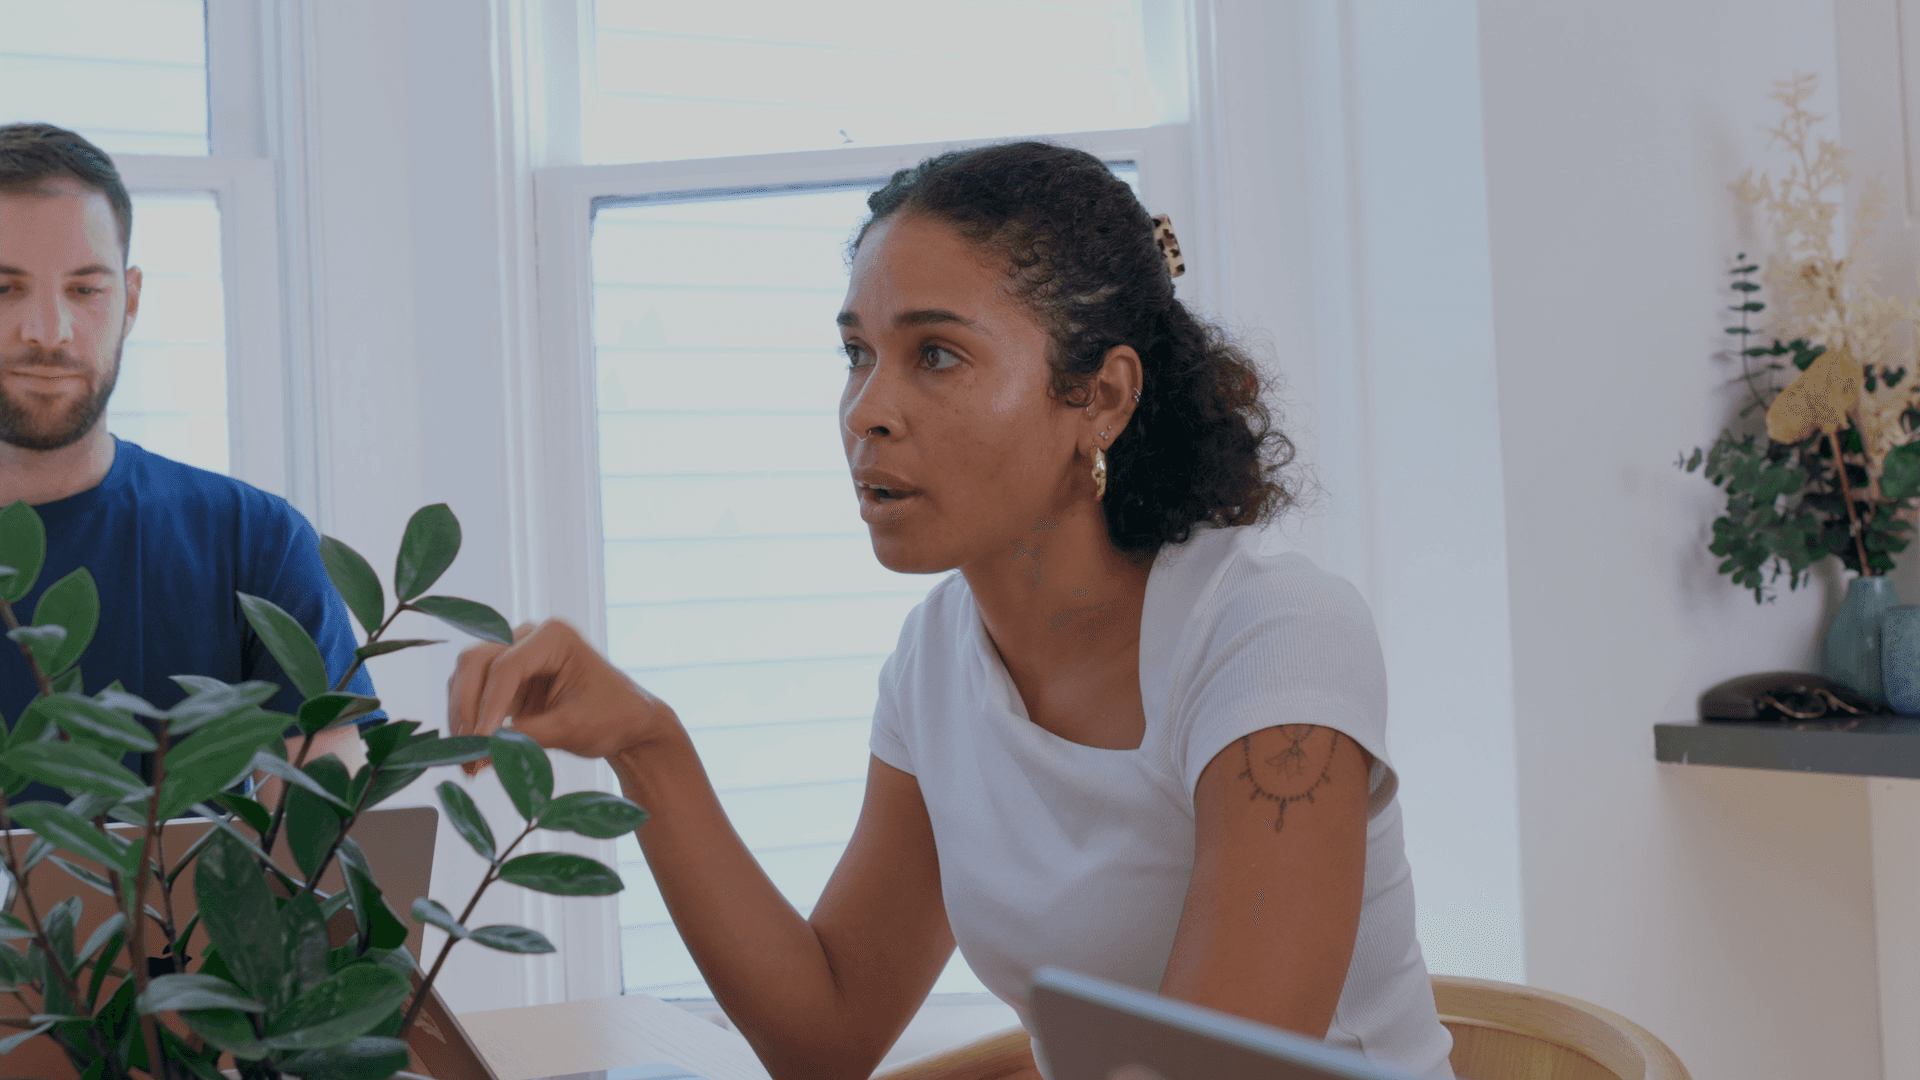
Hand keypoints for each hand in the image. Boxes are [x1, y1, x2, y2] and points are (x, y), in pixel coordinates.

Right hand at [446, 619, 677, 761]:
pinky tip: (473, 756)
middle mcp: (528, 637)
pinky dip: (468, 723)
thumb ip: (528, 735)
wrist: (626, 724)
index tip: (482, 740)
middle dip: (466, 707)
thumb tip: (483, 749)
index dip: (489, 704)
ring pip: (466, 677)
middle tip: (466, 749)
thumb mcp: (573, 727)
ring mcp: (514, 655)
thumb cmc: (612, 717)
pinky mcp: (506, 681)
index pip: (506, 666)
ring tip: (468, 760)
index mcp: (554, 636)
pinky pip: (473, 695)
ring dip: (461, 717)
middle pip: (476, 662)